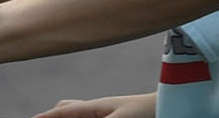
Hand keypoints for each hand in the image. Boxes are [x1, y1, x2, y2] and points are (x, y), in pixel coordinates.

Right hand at [33, 93, 153, 117]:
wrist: (173, 102)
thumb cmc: (147, 110)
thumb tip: (69, 114)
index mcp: (95, 107)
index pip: (63, 113)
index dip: (46, 117)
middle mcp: (99, 108)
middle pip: (68, 109)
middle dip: (54, 116)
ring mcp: (108, 112)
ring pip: (80, 113)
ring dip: (67, 116)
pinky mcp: (118, 115)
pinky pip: (93, 116)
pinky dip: (82, 117)